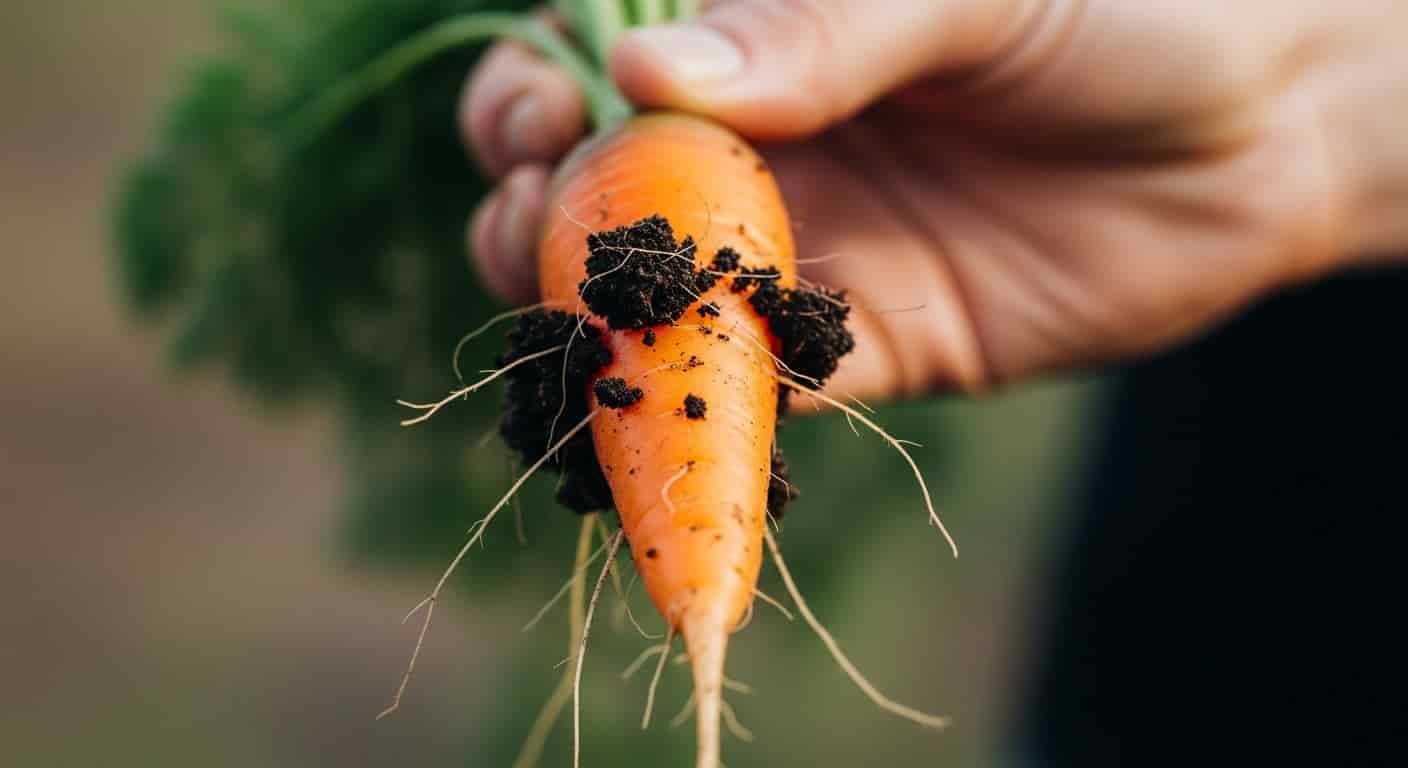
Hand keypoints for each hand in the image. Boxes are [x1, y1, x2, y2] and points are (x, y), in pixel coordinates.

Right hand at [461, 0, 1406, 400]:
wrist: (1261, 138)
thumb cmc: (1123, 15)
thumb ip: (819, 31)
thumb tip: (647, 74)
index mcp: (767, 43)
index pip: (602, 63)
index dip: (535, 91)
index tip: (529, 115)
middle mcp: (765, 147)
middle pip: (601, 190)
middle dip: (538, 212)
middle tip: (530, 225)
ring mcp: (809, 251)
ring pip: (663, 300)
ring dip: (599, 318)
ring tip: (574, 311)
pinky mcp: (869, 349)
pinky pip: (769, 385)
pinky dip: (713, 401)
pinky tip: (679, 399)